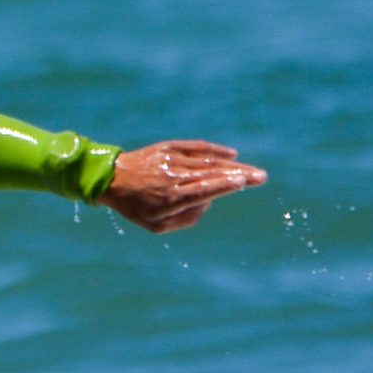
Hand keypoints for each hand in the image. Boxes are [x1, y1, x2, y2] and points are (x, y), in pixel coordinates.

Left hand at [98, 141, 266, 233]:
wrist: (110, 179)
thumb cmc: (135, 207)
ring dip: (232, 165)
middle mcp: (173, 178)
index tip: (244, 182)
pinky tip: (232, 154)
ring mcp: (171, 160)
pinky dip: (215, 150)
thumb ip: (187, 218)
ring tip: (251, 171)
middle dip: (239, 175)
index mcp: (170, 199)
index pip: (203, 190)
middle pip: (211, 174)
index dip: (224, 185)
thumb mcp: (156, 225)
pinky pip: (196, 148)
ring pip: (207, 161)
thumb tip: (209, 202)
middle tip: (262, 177)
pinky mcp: (169, 148)